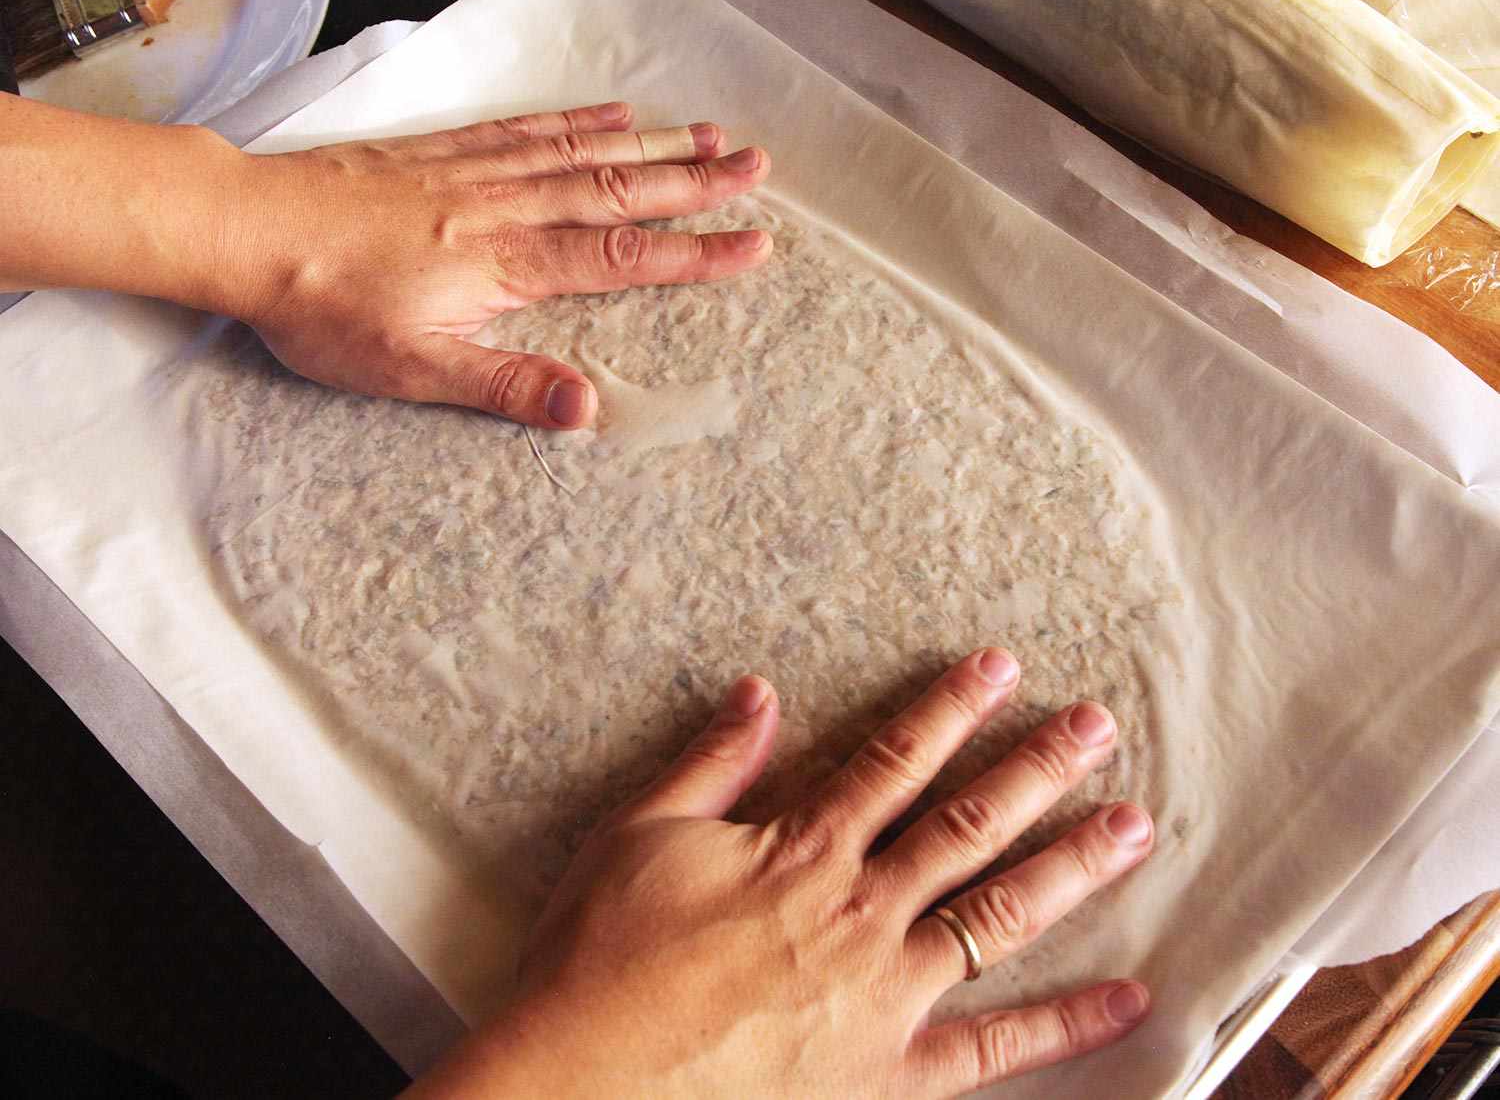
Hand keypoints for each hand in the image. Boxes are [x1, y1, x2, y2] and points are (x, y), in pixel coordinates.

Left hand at [224, 101, 772, 427]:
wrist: (245, 231)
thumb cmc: (323, 308)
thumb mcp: (413, 370)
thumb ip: (504, 385)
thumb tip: (586, 409)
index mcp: (506, 265)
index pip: (621, 256)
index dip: (694, 254)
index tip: (754, 245)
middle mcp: (503, 208)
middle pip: (617, 190)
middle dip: (694, 182)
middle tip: (758, 167)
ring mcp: (474, 174)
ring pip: (581, 153)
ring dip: (652, 145)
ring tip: (710, 136)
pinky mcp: (441, 154)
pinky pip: (525, 129)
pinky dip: (576, 121)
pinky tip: (612, 114)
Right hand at [407, 648, 1153, 1098]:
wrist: (582, 1080)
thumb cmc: (599, 956)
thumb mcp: (638, 834)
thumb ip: (711, 764)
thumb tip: (762, 693)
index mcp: (801, 850)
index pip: (894, 761)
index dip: (951, 709)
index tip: (1002, 668)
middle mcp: (859, 911)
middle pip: (968, 826)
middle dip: (1037, 769)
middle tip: (1098, 727)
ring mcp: (884, 994)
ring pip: (998, 917)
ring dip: (1070, 867)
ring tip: (1133, 828)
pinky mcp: (888, 1074)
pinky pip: (993, 1049)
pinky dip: (1064, 1024)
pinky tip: (1129, 999)